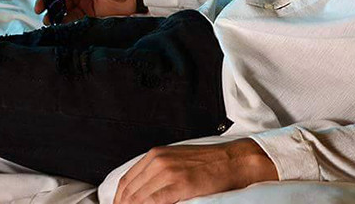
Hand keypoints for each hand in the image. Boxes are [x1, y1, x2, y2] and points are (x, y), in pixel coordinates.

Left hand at [113, 138, 278, 203]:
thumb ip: (158, 174)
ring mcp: (168, 172)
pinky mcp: (179, 184)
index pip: (125, 182)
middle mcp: (158, 161)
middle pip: (128, 193)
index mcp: (156, 155)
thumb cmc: (211, 163)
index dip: (119, 200)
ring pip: (137, 199)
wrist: (236, 160)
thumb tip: (142, 194)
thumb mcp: (178, 161)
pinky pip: (153, 202)